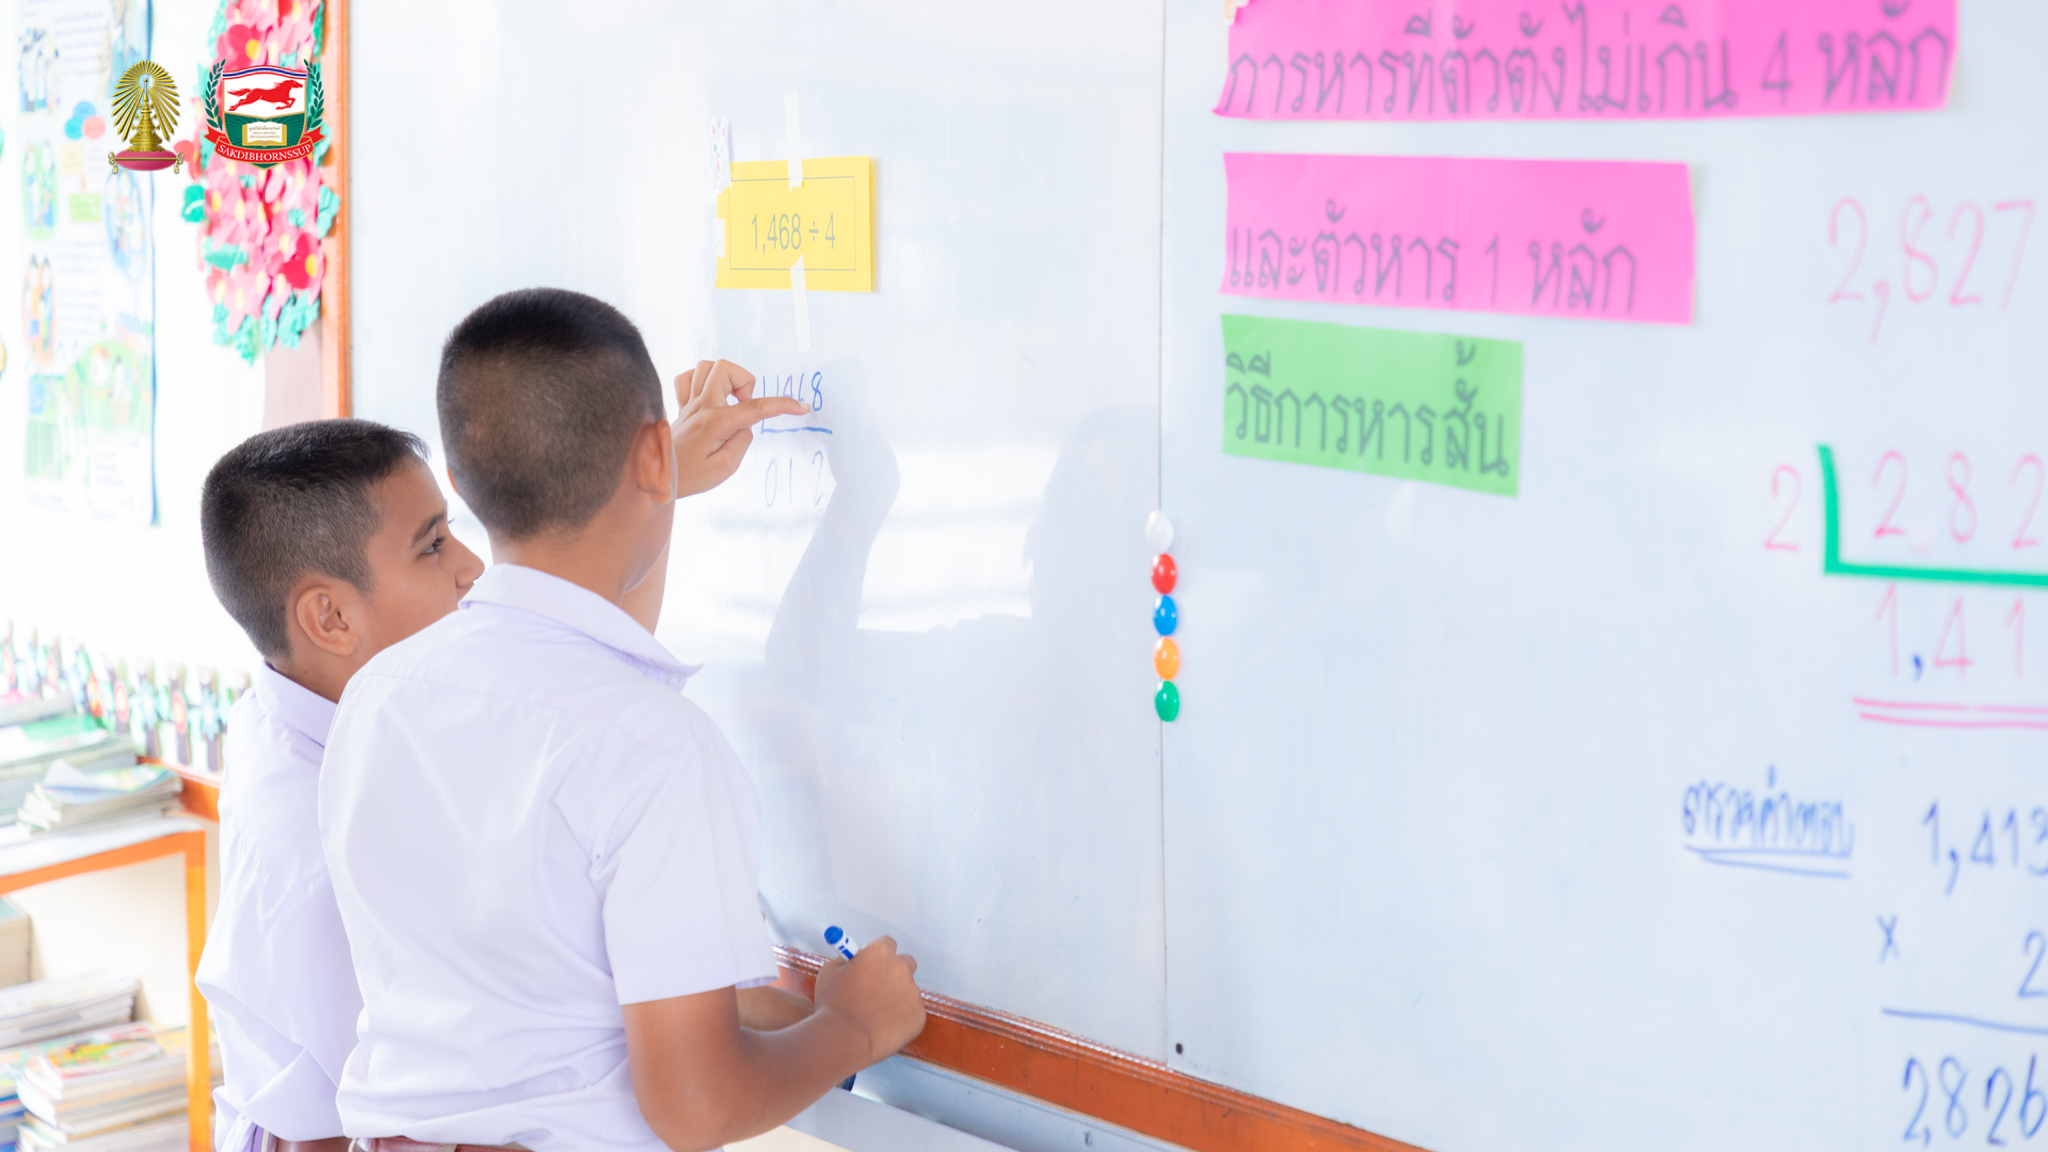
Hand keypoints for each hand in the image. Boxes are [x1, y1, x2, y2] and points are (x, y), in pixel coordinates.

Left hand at [671, 360, 806, 497]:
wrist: (656, 477)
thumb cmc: (689, 477)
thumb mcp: (724, 468)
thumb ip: (741, 442)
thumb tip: (744, 425)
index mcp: (716, 423)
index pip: (756, 407)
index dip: (782, 404)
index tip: (799, 407)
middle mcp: (701, 407)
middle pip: (725, 368)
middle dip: (745, 382)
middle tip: (745, 406)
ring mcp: (688, 404)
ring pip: (706, 366)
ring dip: (725, 378)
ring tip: (730, 399)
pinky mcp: (680, 407)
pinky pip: (687, 378)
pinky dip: (700, 381)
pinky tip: (709, 397)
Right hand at [812, 936, 924, 1063]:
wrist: (845, 1039)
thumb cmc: (833, 1005)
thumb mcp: (829, 972)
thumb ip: (845, 961)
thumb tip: (853, 959)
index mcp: (879, 953)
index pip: (887, 943)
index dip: (877, 955)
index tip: (871, 964)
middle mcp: (901, 968)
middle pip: (905, 963)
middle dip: (894, 972)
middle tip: (878, 988)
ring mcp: (912, 992)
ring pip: (907, 991)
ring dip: (895, 998)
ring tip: (873, 1015)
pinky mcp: (918, 1015)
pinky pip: (911, 1013)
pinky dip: (900, 1019)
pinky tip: (881, 1028)